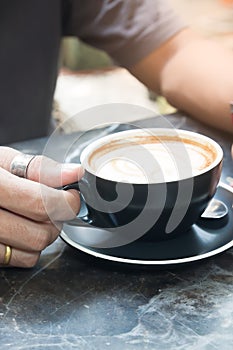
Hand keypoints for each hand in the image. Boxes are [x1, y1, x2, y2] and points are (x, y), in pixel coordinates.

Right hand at [0, 147, 83, 267]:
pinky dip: (30, 247)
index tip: (70, 195)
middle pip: (41, 232)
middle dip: (56, 219)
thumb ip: (39, 168)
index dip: (66, 201)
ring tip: (36, 216)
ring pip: (34, 250)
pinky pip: (22, 260)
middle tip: (53, 205)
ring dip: (45, 234)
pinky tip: (21, 230)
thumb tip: (74, 173)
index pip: (42, 204)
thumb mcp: (1, 161)